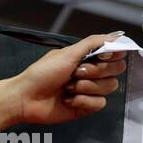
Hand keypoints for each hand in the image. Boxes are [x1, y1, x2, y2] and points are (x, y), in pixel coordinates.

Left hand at [13, 32, 127, 125]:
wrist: (25, 98)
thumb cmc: (42, 74)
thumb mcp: (68, 53)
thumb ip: (94, 42)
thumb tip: (117, 36)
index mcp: (88, 58)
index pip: (117, 55)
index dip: (112, 56)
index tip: (101, 56)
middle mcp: (91, 73)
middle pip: (117, 70)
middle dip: (95, 71)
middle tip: (75, 72)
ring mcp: (89, 90)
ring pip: (109, 87)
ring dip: (86, 86)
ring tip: (67, 87)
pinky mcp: (85, 107)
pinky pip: (100, 103)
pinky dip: (83, 101)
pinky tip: (67, 100)